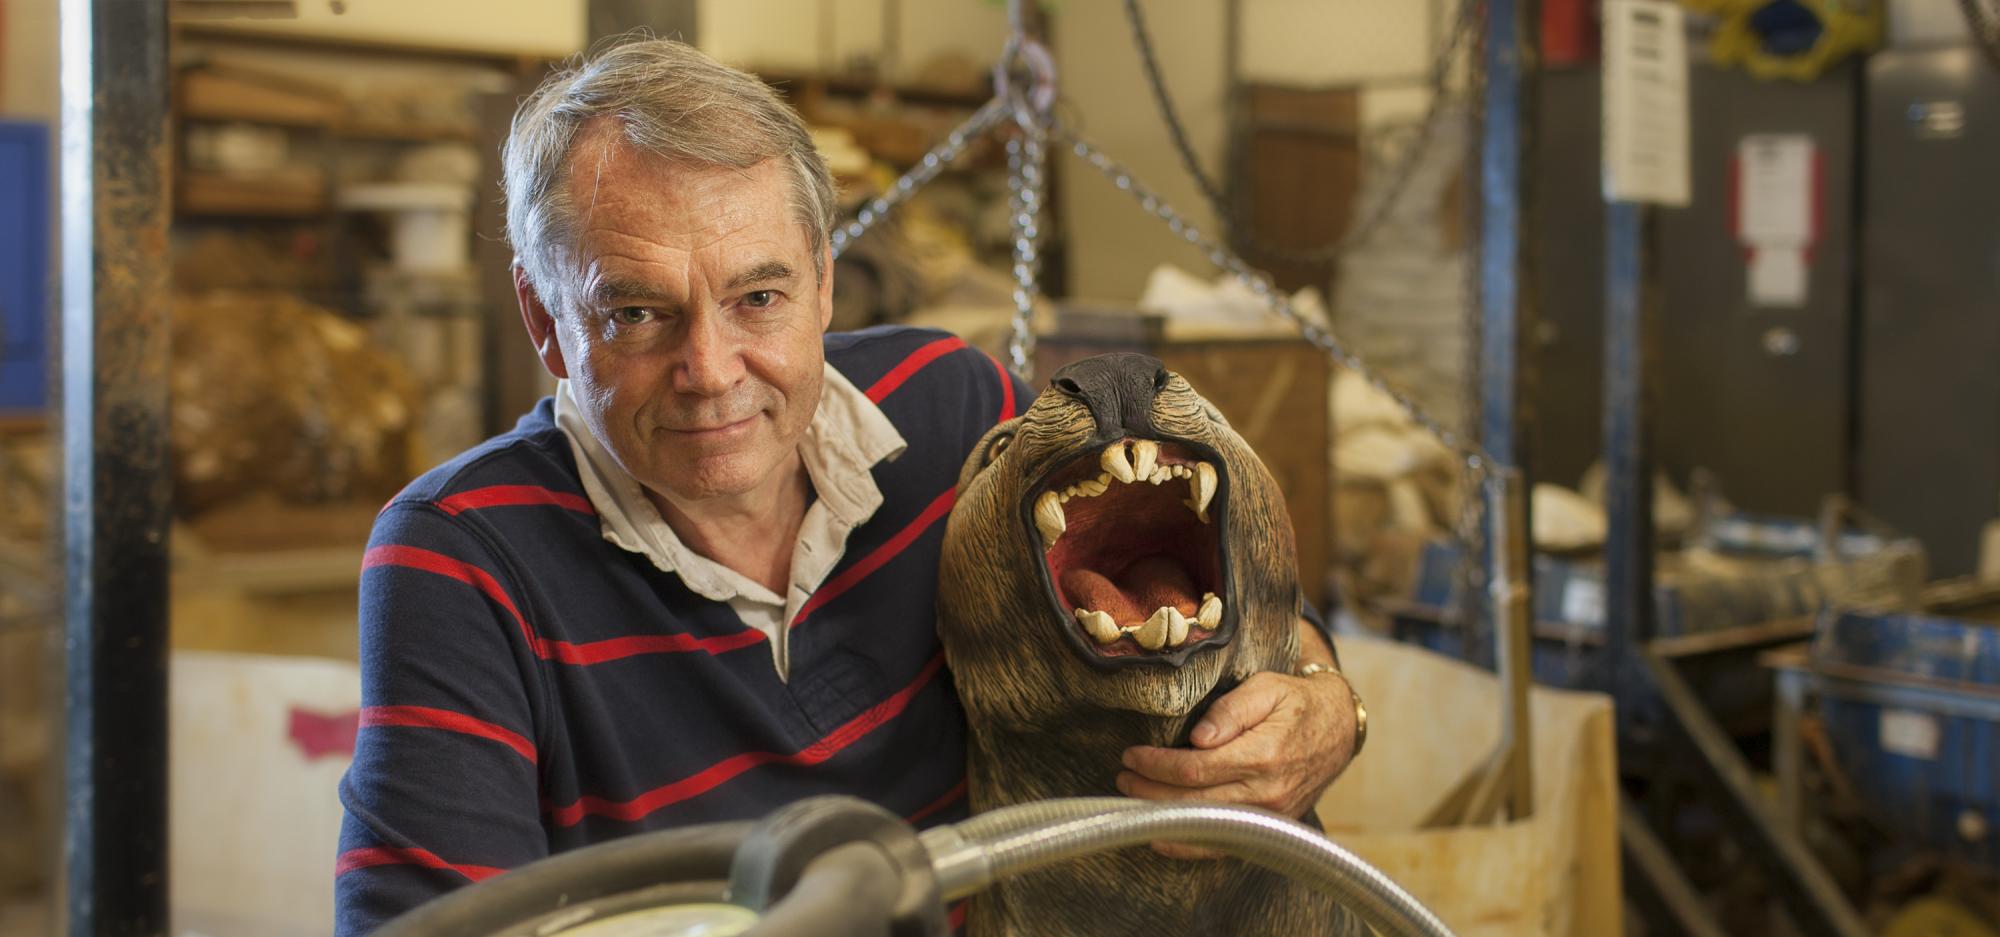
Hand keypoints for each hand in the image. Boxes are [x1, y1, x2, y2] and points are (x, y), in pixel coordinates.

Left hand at [1116, 670, 1357, 857]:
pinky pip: (1225, 844)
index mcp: (1264, 755)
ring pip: (1206, 827)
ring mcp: (1270, 817)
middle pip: (1194, 802)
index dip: (1157, 765)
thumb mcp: (1267, 689)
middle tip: (1122, 777)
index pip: (1196, 769)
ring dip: (1162, 819)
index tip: (1131, 755)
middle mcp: (1267, 793)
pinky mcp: (1271, 828)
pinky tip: (1162, 837)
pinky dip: (1190, 846)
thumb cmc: (1297, 703)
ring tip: (1131, 802)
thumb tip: (1198, 737)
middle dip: (1150, 792)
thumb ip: (1232, 710)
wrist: (1339, 729)